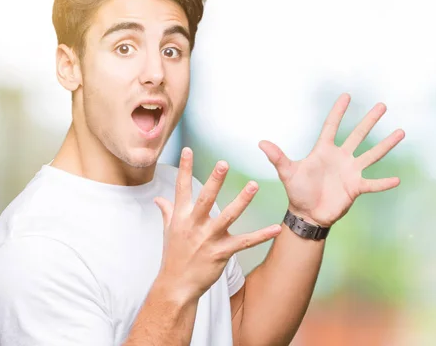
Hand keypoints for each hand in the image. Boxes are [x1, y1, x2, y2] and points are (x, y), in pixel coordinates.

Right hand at [154, 147, 281, 301]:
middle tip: (224, 163)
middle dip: (215, 180)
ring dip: (242, 201)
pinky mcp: (221, 253)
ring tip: (254, 185)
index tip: (187, 149)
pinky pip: (244, 242)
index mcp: (182, 217)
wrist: (176, 286)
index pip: (182, 188)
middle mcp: (194, 225)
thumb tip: (159, 199)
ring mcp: (208, 239)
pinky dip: (261, 236)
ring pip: (227, 216)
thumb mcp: (168, 232)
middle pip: (206, 198)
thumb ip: (167, 212)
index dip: (185, 168)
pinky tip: (276, 228)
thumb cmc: (173, 257)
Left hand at [259, 93, 404, 227]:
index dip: (338, 111)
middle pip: (358, 135)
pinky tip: (397, 180)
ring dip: (386, 145)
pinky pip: (372, 184)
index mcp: (323, 151)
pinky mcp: (356, 188)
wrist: (307, 214)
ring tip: (401, 132)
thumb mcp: (287, 172)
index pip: (331, 126)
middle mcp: (340, 158)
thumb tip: (261, 142)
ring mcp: (350, 172)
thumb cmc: (297, 191)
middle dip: (370, 120)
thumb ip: (277, 157)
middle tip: (382, 105)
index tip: (347, 95)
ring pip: (371, 155)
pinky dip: (384, 183)